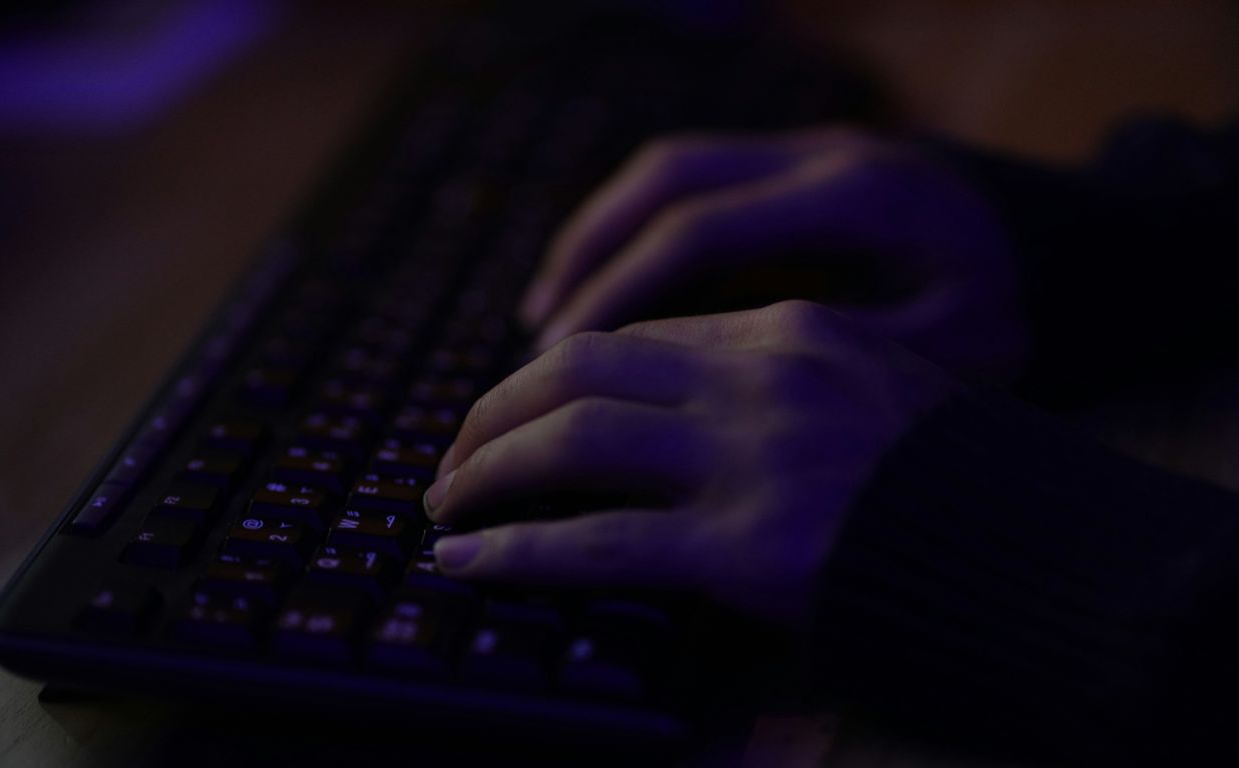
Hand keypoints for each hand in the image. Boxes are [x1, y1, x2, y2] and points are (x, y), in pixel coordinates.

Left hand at [424, 301, 958, 624]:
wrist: (1041, 555)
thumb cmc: (951, 481)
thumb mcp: (864, 389)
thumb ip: (769, 382)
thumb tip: (659, 411)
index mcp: (788, 330)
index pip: (631, 338)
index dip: (552, 378)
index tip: (518, 412)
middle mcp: (762, 378)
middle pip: (579, 369)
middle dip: (496, 411)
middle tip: (455, 454)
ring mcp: (754, 459)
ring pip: (573, 442)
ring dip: (488, 472)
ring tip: (446, 505)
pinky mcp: (751, 547)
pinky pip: (600, 542)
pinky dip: (519, 549)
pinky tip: (470, 561)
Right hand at [519, 129, 1027, 382]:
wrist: (1066, 248)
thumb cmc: (1014, 314)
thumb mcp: (956, 352)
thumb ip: (844, 361)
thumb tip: (712, 397)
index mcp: (856, 199)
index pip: (701, 232)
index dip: (620, 292)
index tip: (565, 358)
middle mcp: (822, 155)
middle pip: (666, 181)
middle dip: (587, 257)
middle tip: (535, 343)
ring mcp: (807, 150)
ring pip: (669, 170)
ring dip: (599, 237)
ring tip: (547, 319)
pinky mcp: (799, 167)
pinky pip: (694, 184)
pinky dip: (637, 233)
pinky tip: (610, 293)